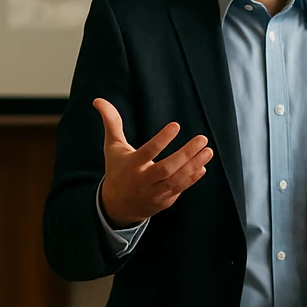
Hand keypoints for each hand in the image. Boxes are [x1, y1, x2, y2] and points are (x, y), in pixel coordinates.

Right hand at [94, 97, 212, 227]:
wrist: (117, 206)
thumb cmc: (117, 170)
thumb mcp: (113, 147)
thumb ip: (111, 123)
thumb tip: (98, 100)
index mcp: (131, 166)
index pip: (147, 152)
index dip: (161, 140)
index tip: (176, 125)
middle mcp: (142, 181)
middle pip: (166, 169)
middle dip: (185, 154)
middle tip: (202, 138)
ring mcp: (154, 193)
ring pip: (176, 180)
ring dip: (194, 165)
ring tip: (208, 150)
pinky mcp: (163, 201)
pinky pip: (180, 189)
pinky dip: (192, 178)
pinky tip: (202, 166)